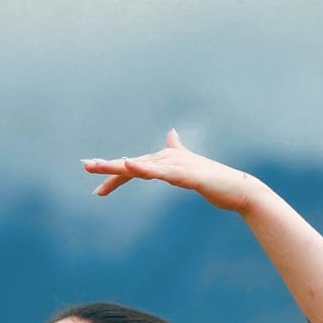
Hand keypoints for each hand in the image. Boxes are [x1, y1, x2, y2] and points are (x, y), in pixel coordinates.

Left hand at [82, 128, 253, 210]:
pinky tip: (128, 165)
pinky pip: (160, 172)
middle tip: (84, 166)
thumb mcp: (189, 166)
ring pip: (141, 167)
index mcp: (165, 161)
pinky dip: (143, 168)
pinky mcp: (185, 175)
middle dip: (107, 166)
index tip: (93, 178)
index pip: (133, 167)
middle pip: (132, 164)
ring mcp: (176, 166)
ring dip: (117, 167)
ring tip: (97, 167)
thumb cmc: (214, 180)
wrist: (238, 189)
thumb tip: (171, 133)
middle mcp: (167, 159)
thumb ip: (177, 151)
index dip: (113, 173)